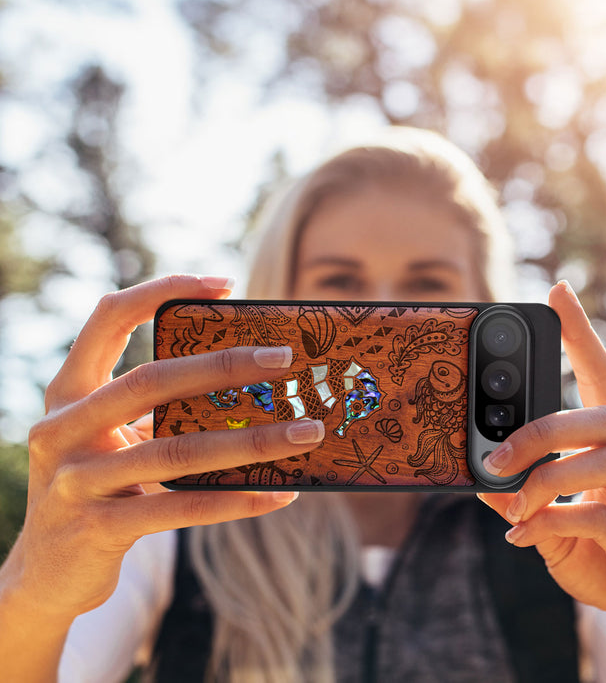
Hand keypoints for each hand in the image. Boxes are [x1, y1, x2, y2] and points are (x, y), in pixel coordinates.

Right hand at [2, 275, 323, 623]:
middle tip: (285, 358)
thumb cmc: (99, 487)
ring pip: (177, 451)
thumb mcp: (114, 439)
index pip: (108, 318)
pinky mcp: (98, 529)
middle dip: (224, 366)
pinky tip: (280, 494)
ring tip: (307, 432)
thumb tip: (250, 386)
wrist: (46, 573)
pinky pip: (182, 508)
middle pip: (151, 380)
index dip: (162, 290)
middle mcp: (62, 428)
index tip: (224, 284)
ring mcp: (76, 480)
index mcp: (69, 392)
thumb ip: (157, 411)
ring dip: (251, 442)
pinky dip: (237, 501)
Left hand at [478, 281, 605, 674]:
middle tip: (495, 455)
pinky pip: (604, 521)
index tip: (558, 292)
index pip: (605, 378)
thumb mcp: (553, 523)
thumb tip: (480, 479)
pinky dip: (554, 523)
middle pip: (604, 417)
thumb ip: (522, 498)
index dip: (582, 335)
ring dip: (545, 480)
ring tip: (512, 505)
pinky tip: (524, 537)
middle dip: (541, 430)